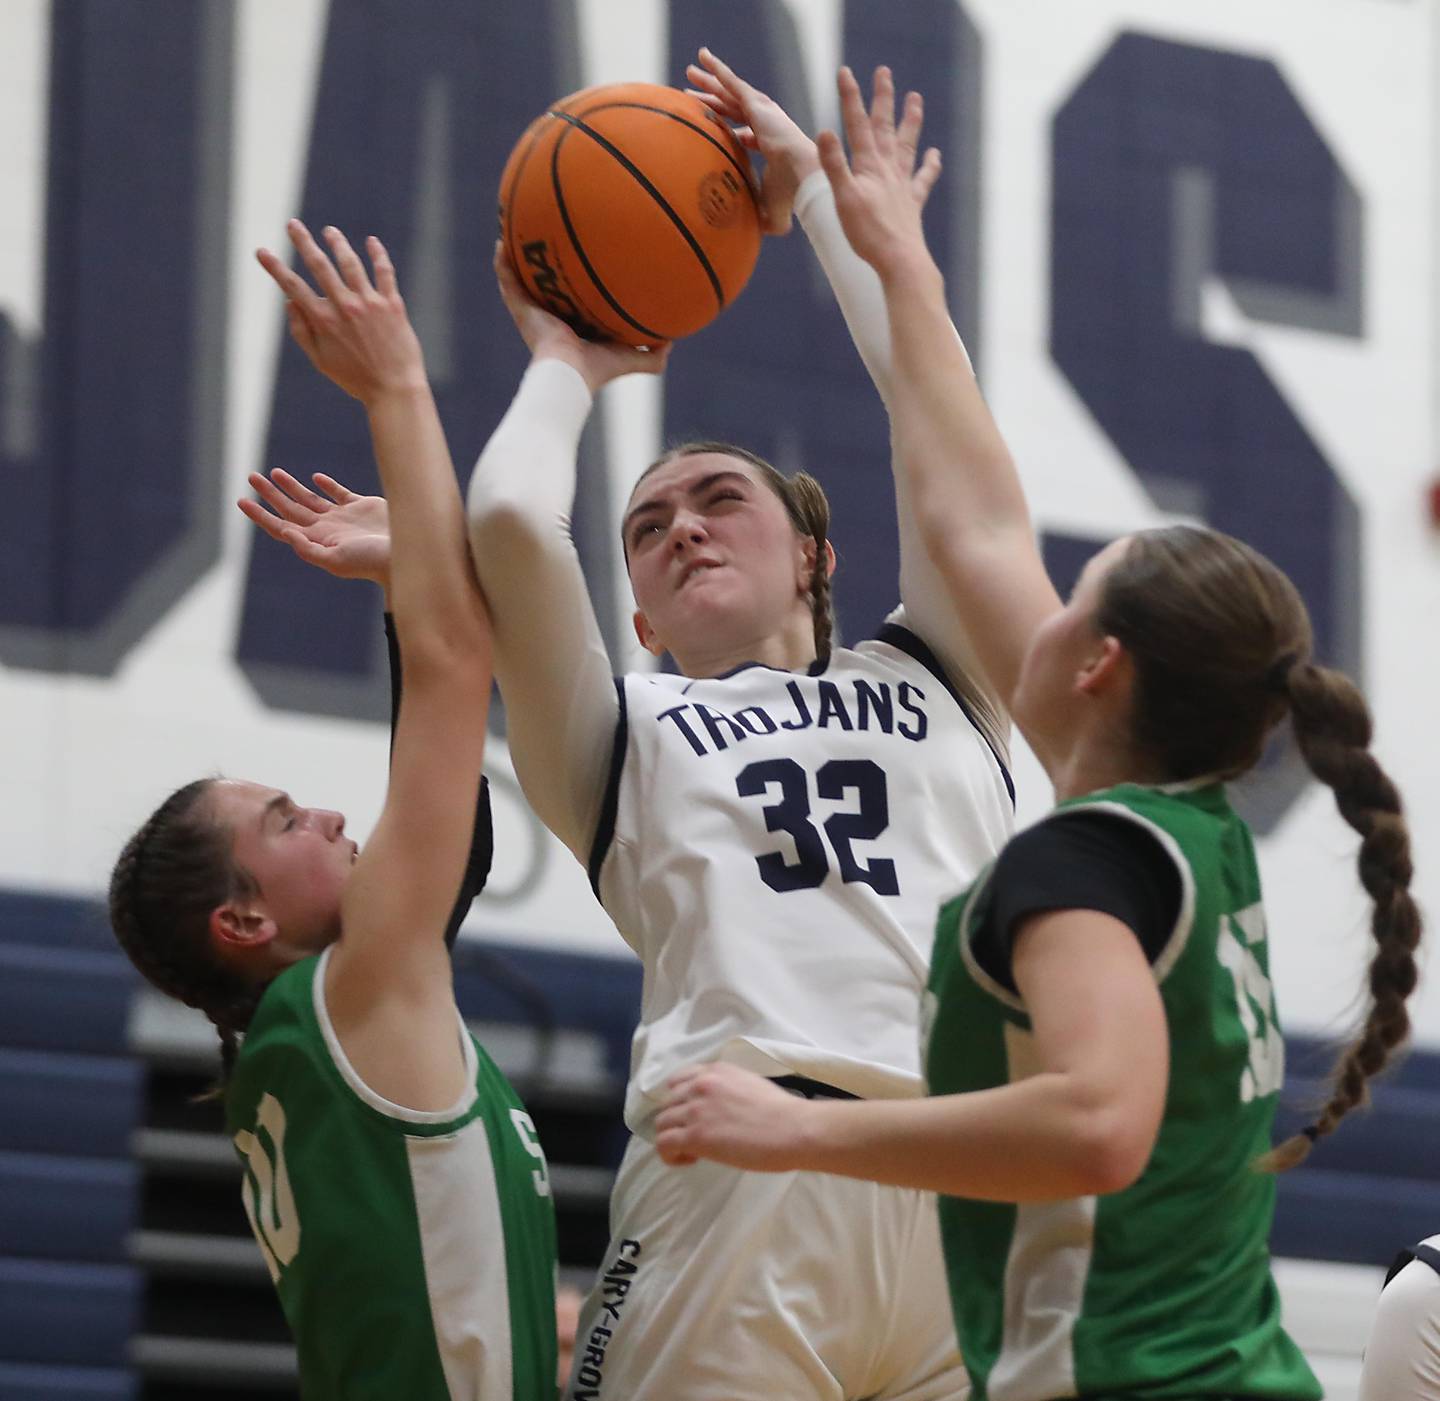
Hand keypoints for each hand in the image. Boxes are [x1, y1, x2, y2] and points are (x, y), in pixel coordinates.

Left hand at [239, 469, 390, 587]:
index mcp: (317, 541)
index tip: (242, 500)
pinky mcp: (362, 508)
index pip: (281, 526)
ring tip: (273, 472)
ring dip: (291, 487)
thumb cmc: (372, 562)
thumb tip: (284, 531)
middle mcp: (326, 529)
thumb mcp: (337, 560)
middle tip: (250, 476)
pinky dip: (326, 485)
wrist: (407, 554)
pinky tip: (315, 478)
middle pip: (290, 509)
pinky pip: (338, 494)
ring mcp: (343, 518)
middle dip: (269, 494)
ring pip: (310, 499)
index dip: (260, 514)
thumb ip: (309, 549)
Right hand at [256, 220, 426, 403]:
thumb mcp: (320, 360)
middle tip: (292, 224)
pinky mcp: (392, 305)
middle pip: (320, 266)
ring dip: (338, 243)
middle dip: (303, 242)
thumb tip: (289, 302)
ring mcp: (370, 303)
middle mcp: (345, 307)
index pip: (293, 286)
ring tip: (330, 232)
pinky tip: (371, 242)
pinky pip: (384, 272)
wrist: (394, 389)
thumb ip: (302, 331)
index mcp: (323, 321)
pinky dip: (378, 254)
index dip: (275, 267)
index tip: (261, 251)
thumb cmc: (355, 378)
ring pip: (351, 263)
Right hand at [494, 244, 670, 393]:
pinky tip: (501, 242)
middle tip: (549, 239)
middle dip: (547, 267)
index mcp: (575, 328)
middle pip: (547, 286)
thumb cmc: (600, 369)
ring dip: (519, 258)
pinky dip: (502, 263)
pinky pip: (507, 281)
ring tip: (516, 233)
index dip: (577, 285)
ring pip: (523, 280)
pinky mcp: (520, 310)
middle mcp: (552, 318)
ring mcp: (533, 314)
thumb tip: (672, 341)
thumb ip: (653, 354)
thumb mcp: (633, 359)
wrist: (570, 375)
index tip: (583, 264)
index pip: (575, 301)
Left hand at [655, 1063, 811, 1169]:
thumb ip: (726, 1089)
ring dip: (673, 1138)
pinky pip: (664, 1144)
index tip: (694, 1116)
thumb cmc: (781, 1112)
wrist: (792, 1128)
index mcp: (715, 1071)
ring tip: (694, 1151)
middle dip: (678, 1122)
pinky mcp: (695, 1136)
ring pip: (662, 1124)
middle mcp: (700, 1085)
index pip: (678, 1081)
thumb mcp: (748, 1084)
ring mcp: (695, 1110)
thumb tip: (718, 1109)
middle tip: (698, 1138)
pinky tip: (691, 1160)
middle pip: (668, 1104)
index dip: (681, 1101)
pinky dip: (671, 1155)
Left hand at [685, 47, 818, 234]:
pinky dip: (718, 70)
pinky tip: (703, 58)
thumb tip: (748, 241)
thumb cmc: (791, 198)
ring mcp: (762, 112)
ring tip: (691, 71)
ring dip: (710, 81)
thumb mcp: (769, 213)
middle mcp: (766, 125)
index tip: (719, 128)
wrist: (803, 179)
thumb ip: (758, 219)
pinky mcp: (758, 105)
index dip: (734, 130)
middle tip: (695, 92)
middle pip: (732, 109)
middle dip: (714, 100)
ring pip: (729, 93)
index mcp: (770, 145)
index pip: (747, 133)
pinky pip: (732, 83)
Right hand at [816, 66, 942, 273]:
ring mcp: (902, 185)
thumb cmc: (867, 233)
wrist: (899, 260)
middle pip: (885, 126)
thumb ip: (833, 165)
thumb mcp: (842, 198)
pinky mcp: (912, 203)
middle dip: (882, 98)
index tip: (844, 72)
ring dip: (910, 121)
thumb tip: (823, 131)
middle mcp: (888, 169)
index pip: (856, 124)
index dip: (850, 97)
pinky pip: (923, 179)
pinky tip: (934, 155)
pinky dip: (930, 165)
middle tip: (884, 72)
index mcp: (869, 166)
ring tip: (916, 98)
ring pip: (907, 145)